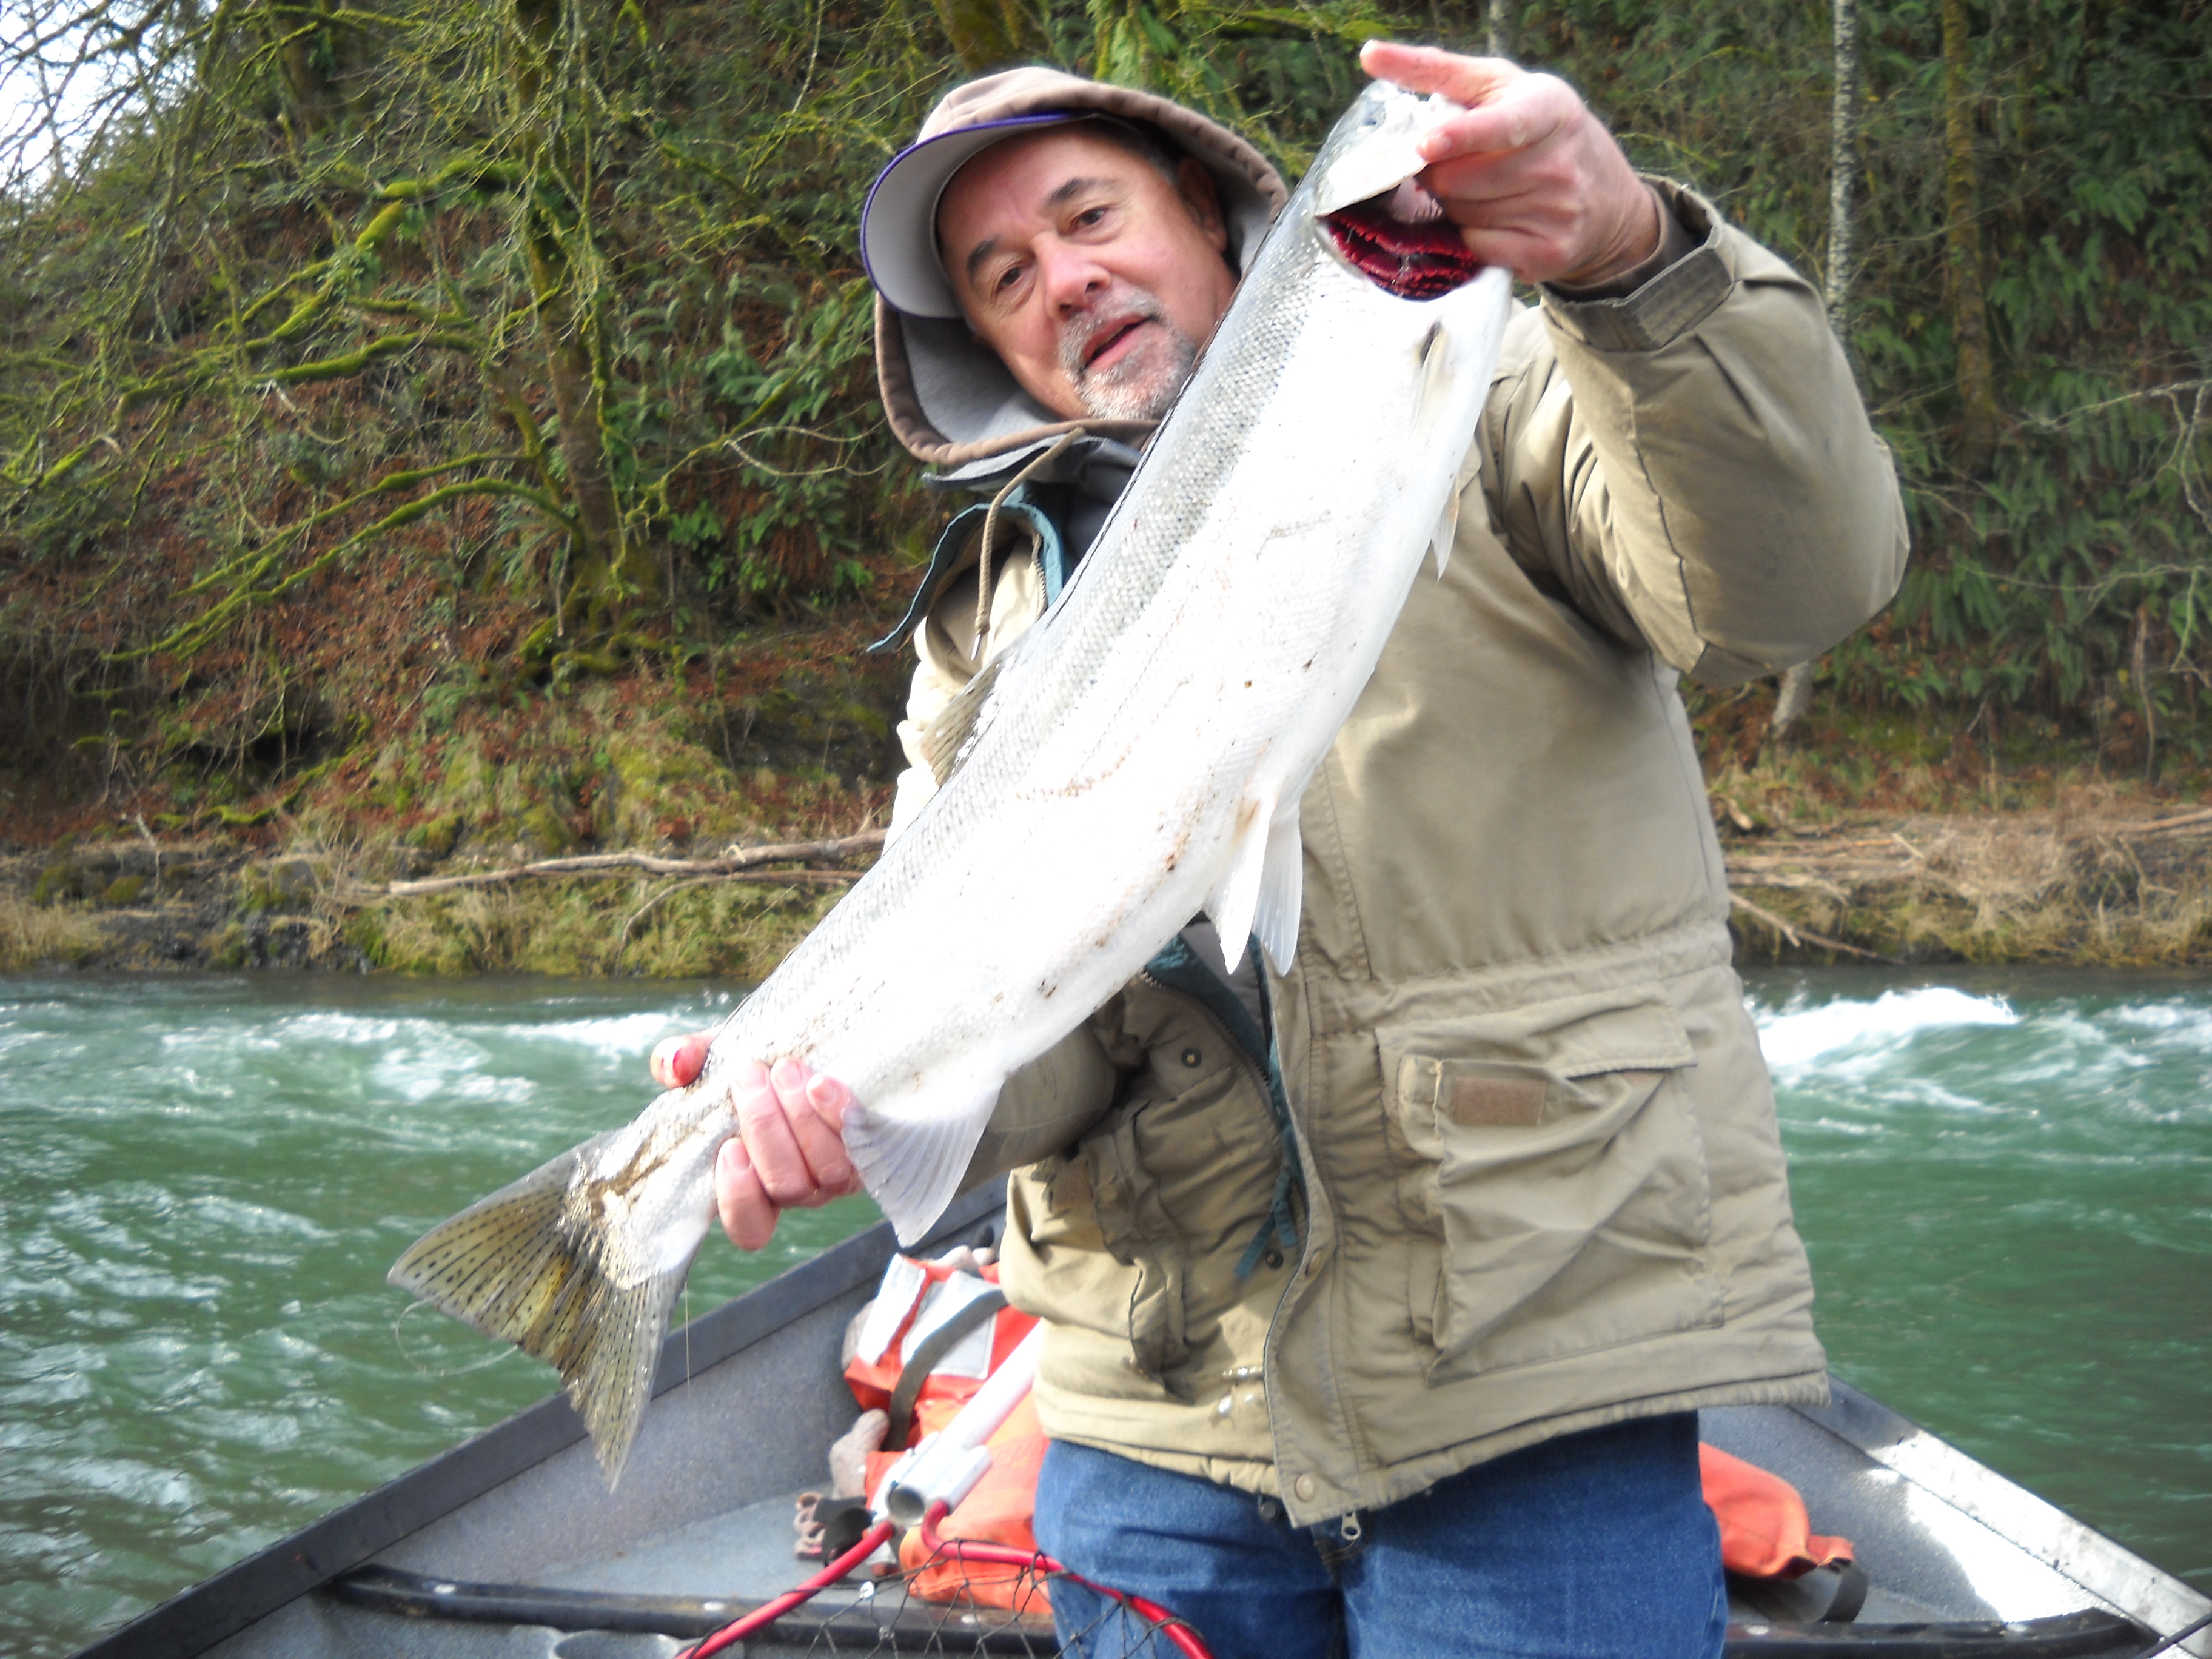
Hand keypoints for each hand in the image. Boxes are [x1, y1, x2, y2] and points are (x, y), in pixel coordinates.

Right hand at [649, 1033, 860, 1250]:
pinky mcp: (871, 1145)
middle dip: (764, 1129)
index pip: (750, 1228)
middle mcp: (801, 1188)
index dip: (739, 1199)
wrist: (815, 1040)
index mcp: (756, 1185)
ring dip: (800, 1118)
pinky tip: (821, 1083)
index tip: (729, 1147)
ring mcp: (839, 1172)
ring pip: (825, 1169)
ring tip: (784, 1070)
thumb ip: (682, 1059)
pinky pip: (862, 1142)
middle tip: (749, 1075)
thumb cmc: (756, 1061)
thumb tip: (673, 1067)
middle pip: (786, 1185)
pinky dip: (840, 1113)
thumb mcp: (712, 1057)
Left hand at [1360, 40, 1661, 287]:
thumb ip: (1436, 70)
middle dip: (1440, 174)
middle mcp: (1559, 160)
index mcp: (1548, 108)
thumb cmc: (1535, 130)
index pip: (1500, 124)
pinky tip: (1492, 219)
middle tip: (1454, 166)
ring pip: (1464, 214)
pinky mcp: (1549, 253)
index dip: (1459, 136)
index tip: (1426, 144)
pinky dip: (1471, 236)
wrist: (1607, 200)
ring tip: (1481, 190)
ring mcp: (1558, 210)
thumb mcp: (1500, 88)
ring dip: (1455, 205)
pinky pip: (1478, 247)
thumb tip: (1369, 55)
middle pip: (1459, 179)